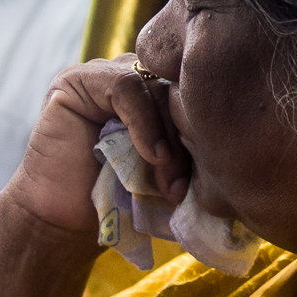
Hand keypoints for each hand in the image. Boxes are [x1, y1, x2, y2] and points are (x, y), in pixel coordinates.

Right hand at [0, 56, 190, 242]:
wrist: (64, 221)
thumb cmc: (120, 199)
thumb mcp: (166, 168)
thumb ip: (190, 144)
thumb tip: (233, 140)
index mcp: (152, 93)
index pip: (190, 91)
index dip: (202, 128)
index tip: (209, 175)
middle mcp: (127, 77)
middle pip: (175, 87)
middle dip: (185, 136)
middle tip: (181, 185)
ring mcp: (100, 75)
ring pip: (154, 85)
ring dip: (166, 135)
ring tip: (167, 179)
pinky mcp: (75, 81)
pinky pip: (126, 86)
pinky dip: (144, 123)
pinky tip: (151, 156)